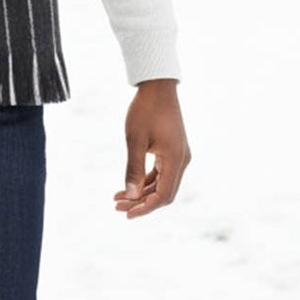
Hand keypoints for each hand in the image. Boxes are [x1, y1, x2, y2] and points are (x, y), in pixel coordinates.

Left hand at [115, 78, 189, 219]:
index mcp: (176, 160)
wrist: (157, 86)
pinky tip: (129, 185)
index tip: (127, 213)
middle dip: (141, 202)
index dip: (146, 208)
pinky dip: (146, 180)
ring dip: (142, 192)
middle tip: (117, 206)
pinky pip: (161, 172)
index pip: (164, 195)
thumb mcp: (135, 140)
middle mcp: (182, 160)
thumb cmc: (145, 110)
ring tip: (118, 197)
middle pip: (164, 192)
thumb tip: (130, 195)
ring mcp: (178, 155)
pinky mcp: (173, 150)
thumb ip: (133, 169)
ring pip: (161, 183)